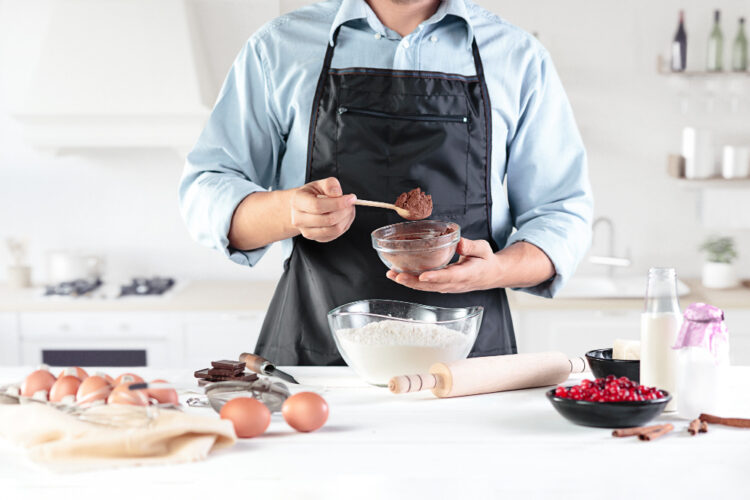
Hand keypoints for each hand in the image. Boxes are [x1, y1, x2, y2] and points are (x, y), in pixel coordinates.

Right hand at [291, 177, 356, 242]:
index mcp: (298, 201)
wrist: (304, 207)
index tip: (350, 198)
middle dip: (345, 211)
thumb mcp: (320, 184)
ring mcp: (307, 231)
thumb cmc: (313, 194)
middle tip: (351, 203)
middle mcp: (299, 219)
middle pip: (328, 220)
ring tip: (348, 209)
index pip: (318, 206)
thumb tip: (337, 193)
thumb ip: (329, 184)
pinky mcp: (316, 238)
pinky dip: (344, 225)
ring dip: (346, 218)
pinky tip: (343, 217)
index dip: (337, 203)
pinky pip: (335, 235)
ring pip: (334, 229)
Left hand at [386, 238, 500, 292]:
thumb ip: (471, 246)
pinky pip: (426, 286)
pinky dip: (412, 282)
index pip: (450, 277)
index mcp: (467, 274)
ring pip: (427, 288)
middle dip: (414, 281)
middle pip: (432, 285)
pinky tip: (399, 276)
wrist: (490, 275)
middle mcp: (455, 284)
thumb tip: (458, 242)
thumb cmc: (486, 260)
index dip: (436, 277)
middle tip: (397, 275)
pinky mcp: (442, 287)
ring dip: (409, 283)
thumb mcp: (483, 249)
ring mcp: (448, 287)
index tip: (423, 276)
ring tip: (392, 275)